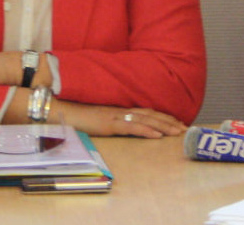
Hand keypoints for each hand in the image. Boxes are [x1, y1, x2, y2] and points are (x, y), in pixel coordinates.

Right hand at [57, 101, 186, 138]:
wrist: (59, 108)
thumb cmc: (75, 113)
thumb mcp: (97, 116)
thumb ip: (110, 118)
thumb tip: (121, 124)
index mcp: (119, 108)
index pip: (146, 111)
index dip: (162, 116)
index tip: (176, 122)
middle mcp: (120, 110)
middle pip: (150, 114)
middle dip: (169, 121)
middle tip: (184, 128)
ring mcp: (115, 115)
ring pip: (146, 120)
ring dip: (163, 126)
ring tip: (177, 132)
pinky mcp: (109, 123)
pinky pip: (131, 127)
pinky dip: (146, 130)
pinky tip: (157, 135)